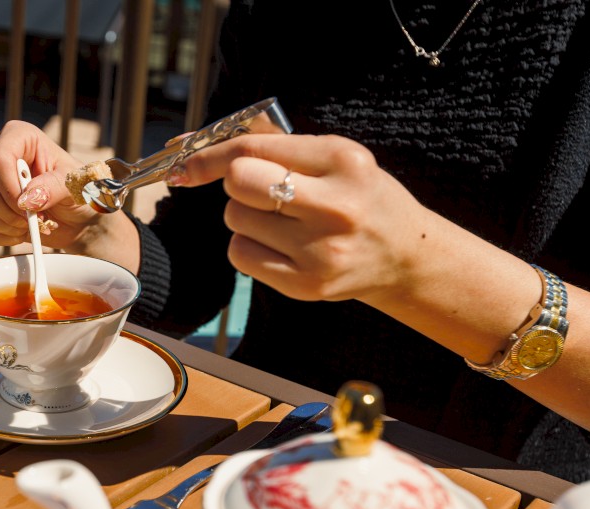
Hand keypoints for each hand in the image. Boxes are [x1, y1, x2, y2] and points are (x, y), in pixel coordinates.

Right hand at [0, 120, 131, 252]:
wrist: (78, 217)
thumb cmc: (79, 190)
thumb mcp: (75, 185)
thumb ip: (54, 187)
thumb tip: (26, 200)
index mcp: (19, 138)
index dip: (9, 187)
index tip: (29, 207)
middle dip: (6, 209)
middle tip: (32, 218)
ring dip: (5, 224)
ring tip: (30, 224)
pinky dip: (3, 236)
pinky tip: (22, 231)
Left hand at [176, 133, 442, 304]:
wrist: (405, 255)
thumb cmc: (360, 197)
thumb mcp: (334, 158)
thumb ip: (275, 144)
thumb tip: (195, 144)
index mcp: (342, 160)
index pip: (251, 149)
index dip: (209, 153)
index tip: (183, 159)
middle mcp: (334, 205)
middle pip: (237, 184)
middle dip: (237, 184)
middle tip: (261, 190)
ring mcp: (320, 250)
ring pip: (235, 220)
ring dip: (245, 217)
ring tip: (283, 220)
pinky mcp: (306, 284)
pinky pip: (241, 255)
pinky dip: (249, 246)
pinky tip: (280, 245)